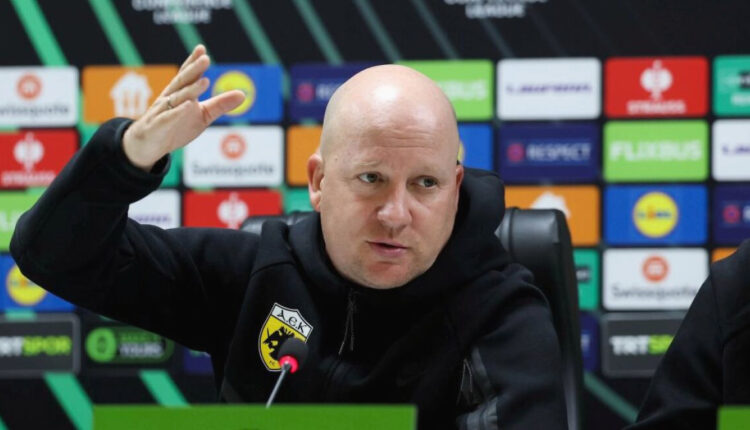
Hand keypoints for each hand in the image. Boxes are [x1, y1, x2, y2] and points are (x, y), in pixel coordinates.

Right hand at [122, 45, 244, 170]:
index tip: (202, 49)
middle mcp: (170, 98)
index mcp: (180, 93)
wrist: (150, 145)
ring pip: (177, 98)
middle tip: (205, 58)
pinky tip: (187, 105)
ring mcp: (163, 111)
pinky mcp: (159, 125)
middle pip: (183, 82)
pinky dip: (178, 111)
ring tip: (204, 81)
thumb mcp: (203, 116)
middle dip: (194, 70)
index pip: (187, 76)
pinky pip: (169, 117)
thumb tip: (243, 94)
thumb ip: (220, 105)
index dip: (193, 63)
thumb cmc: (176, 127)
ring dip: (190, 89)